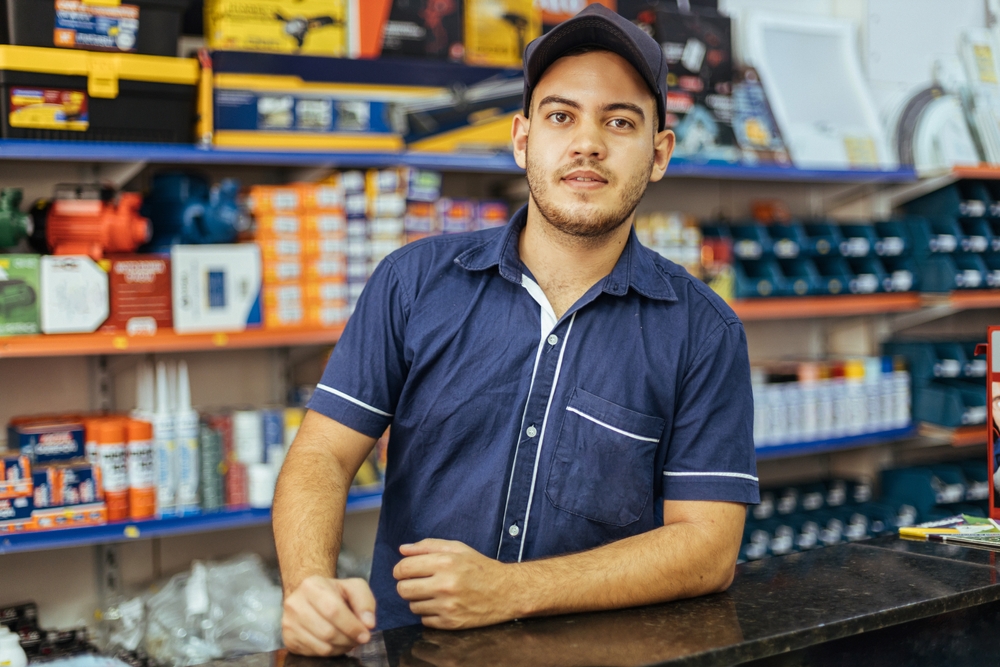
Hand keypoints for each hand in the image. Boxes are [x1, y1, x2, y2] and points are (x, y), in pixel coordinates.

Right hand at [281, 575, 375, 655]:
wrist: (309, 596)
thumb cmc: (334, 592)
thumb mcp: (353, 587)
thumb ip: (365, 602)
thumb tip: (368, 624)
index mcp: (311, 585)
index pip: (333, 610)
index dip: (352, 626)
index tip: (365, 635)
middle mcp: (295, 603)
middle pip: (327, 632)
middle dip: (348, 639)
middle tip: (359, 639)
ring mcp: (288, 623)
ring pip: (321, 646)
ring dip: (341, 648)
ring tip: (349, 640)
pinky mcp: (288, 639)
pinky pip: (314, 654)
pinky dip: (330, 652)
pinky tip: (336, 643)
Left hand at [393, 539, 517, 629]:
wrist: (506, 591)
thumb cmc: (480, 567)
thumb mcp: (457, 548)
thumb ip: (428, 546)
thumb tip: (402, 549)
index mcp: (445, 562)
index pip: (404, 568)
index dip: (400, 570)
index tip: (405, 571)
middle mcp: (445, 585)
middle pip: (403, 590)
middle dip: (406, 585)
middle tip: (418, 583)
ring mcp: (447, 606)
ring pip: (412, 606)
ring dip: (419, 600)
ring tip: (434, 594)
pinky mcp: (450, 623)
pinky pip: (424, 620)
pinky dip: (429, 613)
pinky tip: (442, 605)